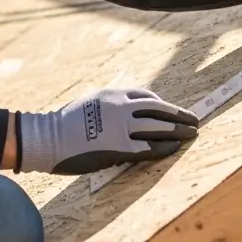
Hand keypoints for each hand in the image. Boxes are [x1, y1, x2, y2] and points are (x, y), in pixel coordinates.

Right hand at [15, 87, 198, 174]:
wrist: (47, 138)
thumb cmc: (64, 123)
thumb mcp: (90, 103)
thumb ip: (109, 105)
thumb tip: (124, 109)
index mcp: (114, 94)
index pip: (146, 96)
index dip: (162, 104)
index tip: (171, 110)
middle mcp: (121, 107)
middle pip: (159, 109)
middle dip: (179, 114)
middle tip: (194, 119)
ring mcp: (121, 127)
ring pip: (159, 127)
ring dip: (179, 130)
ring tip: (192, 133)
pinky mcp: (119, 147)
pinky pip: (149, 146)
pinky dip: (164, 147)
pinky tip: (175, 148)